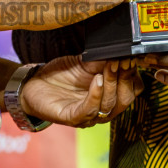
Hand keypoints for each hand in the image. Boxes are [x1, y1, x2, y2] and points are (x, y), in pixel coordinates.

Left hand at [21, 57, 142, 126]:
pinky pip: (89, 110)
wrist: (34, 83)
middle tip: (123, 61)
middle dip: (125, 79)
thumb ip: (103, 59)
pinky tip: (97, 79)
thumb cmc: (61, 74)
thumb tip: (121, 49)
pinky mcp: (72, 118)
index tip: (130, 57)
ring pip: (109, 105)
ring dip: (111, 83)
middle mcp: (103, 109)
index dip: (133, 74)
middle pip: (124, 99)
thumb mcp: (86, 63)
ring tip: (110, 66)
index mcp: (110, 95)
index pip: (132, 89)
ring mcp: (88, 116)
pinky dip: (95, 94)